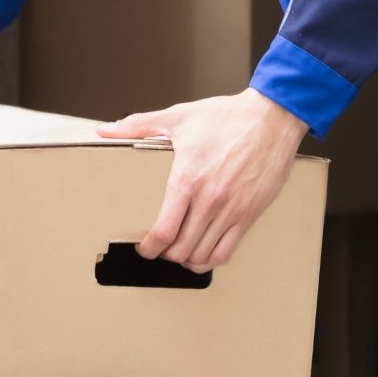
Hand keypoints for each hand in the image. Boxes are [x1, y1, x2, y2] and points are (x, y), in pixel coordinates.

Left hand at [98, 91, 305, 272]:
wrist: (271, 118)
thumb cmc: (227, 117)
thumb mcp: (179, 117)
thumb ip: (138, 125)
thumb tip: (105, 131)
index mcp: (187, 179)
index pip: (163, 231)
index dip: (148, 248)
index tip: (143, 248)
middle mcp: (209, 200)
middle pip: (181, 249)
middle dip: (164, 254)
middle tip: (159, 248)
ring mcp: (231, 210)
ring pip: (203, 255)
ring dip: (186, 259)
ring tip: (178, 252)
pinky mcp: (250, 214)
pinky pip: (227, 251)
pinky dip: (210, 259)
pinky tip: (203, 253)